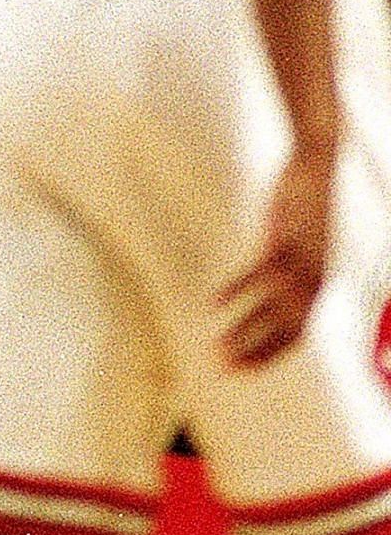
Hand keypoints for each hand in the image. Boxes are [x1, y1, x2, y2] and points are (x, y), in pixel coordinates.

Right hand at [217, 145, 332, 367]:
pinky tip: (214, 302)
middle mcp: (314, 281)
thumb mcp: (304, 241)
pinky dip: (236, 291)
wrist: (317, 163)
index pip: (296, 336)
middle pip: (284, 332)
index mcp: (319, 285)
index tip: (243, 370)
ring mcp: (300, 261)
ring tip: (216, 348)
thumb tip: (270, 280)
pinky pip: (257, 274)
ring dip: (242, 332)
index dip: (269, 355)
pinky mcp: (283, 240)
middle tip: (223, 370)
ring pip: (270, 310)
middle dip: (254, 354)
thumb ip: (291, 266)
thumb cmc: (307, 201)